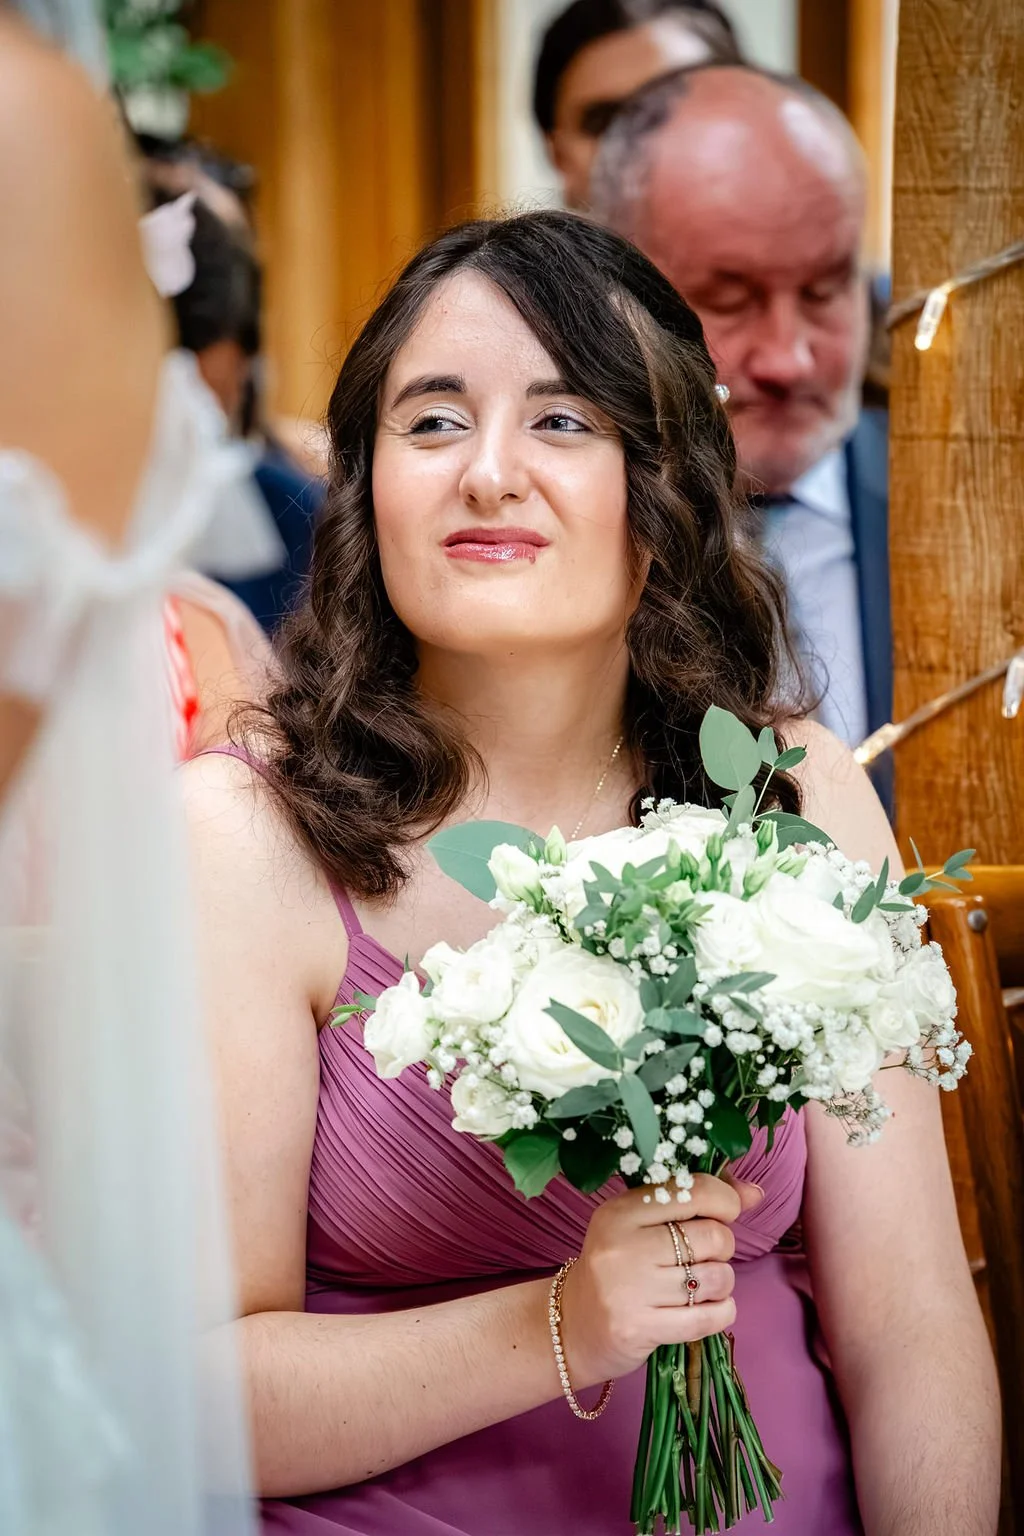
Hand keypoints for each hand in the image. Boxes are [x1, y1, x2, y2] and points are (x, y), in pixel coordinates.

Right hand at [559, 1174, 762, 1385]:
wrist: (572, 1326)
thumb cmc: (617, 1268)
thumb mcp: (643, 1225)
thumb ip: (697, 1202)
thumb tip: (754, 1192)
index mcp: (621, 1210)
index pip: (693, 1191)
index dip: (725, 1201)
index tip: (725, 1213)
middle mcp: (622, 1246)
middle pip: (711, 1236)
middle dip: (723, 1247)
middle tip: (705, 1256)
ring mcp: (628, 1289)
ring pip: (716, 1278)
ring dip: (722, 1283)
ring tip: (702, 1285)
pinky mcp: (639, 1328)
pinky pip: (709, 1317)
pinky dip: (723, 1312)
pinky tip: (710, 1309)